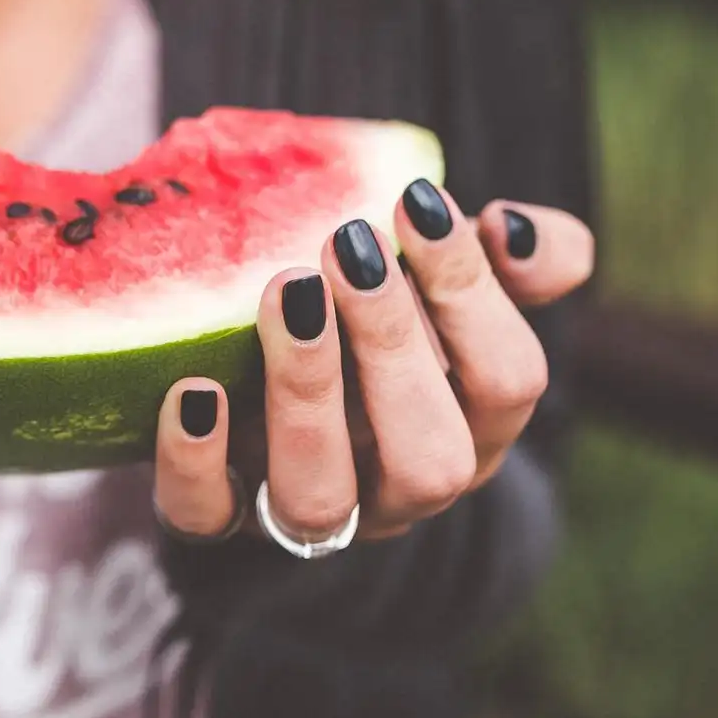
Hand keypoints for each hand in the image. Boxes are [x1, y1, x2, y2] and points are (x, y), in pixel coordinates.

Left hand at [153, 184, 593, 543]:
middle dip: (394, 348)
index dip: (472, 295)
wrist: (271, 379)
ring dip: (306, 395)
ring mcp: (306, 512)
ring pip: (320, 499)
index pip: (507, 383)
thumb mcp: (450, 280)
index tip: (416, 201)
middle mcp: (397, 488)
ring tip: (287, 293)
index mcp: (471, 428)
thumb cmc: (380, 317)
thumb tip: (511, 229)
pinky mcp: (214, 515)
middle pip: (430, 462)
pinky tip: (194, 388)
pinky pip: (203, 516)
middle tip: (349, 246)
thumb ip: (523, 254)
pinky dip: (194, 460)